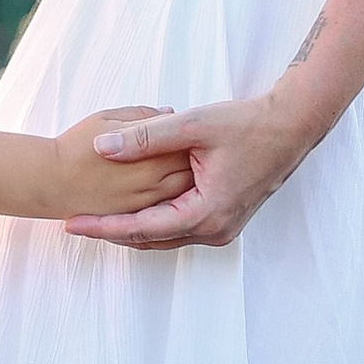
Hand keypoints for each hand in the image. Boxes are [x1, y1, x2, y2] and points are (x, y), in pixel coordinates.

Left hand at [61, 95, 318, 248]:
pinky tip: (130, 211)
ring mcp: (221, 227)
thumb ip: (145, 137)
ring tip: (94, 219)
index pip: (141, 228)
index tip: (71, 222)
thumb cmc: (248, 125)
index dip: (103, 226)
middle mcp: (215, 229)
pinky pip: (178, 228)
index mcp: (206, 212)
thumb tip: (101, 148)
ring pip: (163, 237)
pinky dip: (151, 222)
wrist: (291, 127)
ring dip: (130, 229)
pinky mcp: (224, 218)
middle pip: (150, 239)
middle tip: (74, 222)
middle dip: (111, 231)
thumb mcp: (192, 125)